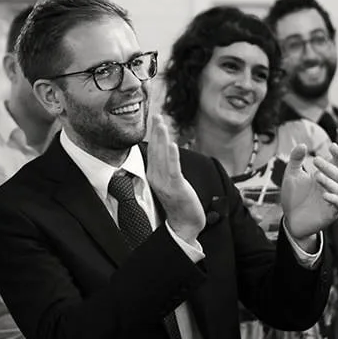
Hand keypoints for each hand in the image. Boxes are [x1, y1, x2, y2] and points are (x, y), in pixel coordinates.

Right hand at [146, 112, 204, 240]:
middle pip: (155, 150)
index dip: (154, 134)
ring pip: (162, 156)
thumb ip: (165, 168)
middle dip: (155, 132)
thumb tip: (165, 152)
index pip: (153, 150)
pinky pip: (173, 169)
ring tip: (161, 123)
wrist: (184, 223)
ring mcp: (165, 182)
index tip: (154, 119)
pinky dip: (172, 156)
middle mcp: (156, 177)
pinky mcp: (176, 187)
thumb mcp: (168, 182)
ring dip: (161, 139)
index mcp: (153, 175)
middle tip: (155, 114)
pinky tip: (172, 143)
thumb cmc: (179, 202)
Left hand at [279, 142, 337, 239]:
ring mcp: (331, 199)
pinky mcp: (331, 212)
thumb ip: (295, 160)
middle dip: (327, 166)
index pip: (336, 163)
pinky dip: (334, 199)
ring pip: (337, 187)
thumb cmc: (293, 197)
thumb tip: (302, 145)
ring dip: (328, 180)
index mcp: (324, 176)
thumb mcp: (291, 176)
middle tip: (316, 161)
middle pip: (336, 173)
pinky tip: (324, 195)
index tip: (332, 145)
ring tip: (316, 176)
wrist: (291, 219)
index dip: (337, 154)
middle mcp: (330, 186)